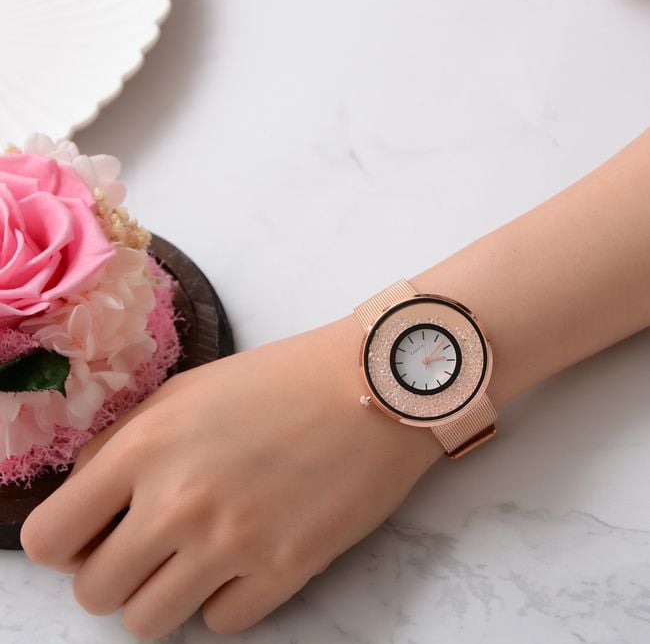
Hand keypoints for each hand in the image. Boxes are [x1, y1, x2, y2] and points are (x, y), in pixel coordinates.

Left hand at [20, 313, 441, 638]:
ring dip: (165, 594)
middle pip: (95, 592)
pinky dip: (226, 597)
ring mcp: (234, 542)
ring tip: (198, 557)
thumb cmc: (280, 378)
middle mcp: (179, 502)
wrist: (372, 384)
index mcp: (146, 446)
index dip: (66, 543)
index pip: (50, 537)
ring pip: (149, 622)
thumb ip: (126, 442)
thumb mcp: (188, 392)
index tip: (96, 532)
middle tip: (152, 546)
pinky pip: (223, 622)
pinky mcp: (287, 570)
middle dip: (116, 573)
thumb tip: (91, 499)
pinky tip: (249, 557)